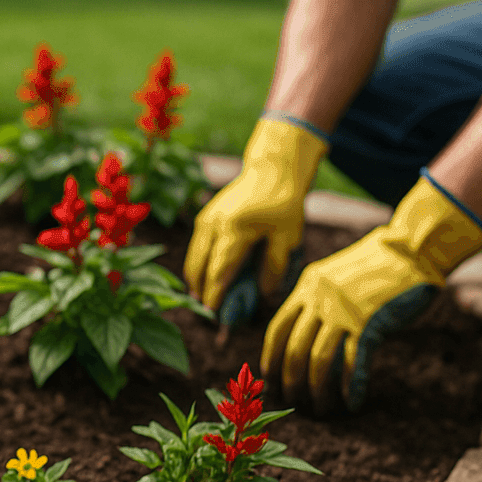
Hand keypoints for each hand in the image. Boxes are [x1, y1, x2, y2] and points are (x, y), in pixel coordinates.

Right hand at [184, 117, 327, 320]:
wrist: (272, 169)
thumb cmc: (284, 203)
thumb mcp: (287, 236)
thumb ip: (274, 266)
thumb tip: (262, 294)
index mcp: (235, 230)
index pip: (219, 269)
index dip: (214, 293)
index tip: (213, 311)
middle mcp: (214, 224)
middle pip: (199, 264)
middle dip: (200, 288)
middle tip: (204, 310)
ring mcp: (207, 218)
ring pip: (194, 254)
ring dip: (195, 276)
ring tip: (199, 295)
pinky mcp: (206, 214)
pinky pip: (196, 244)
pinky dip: (197, 261)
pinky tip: (202, 273)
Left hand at [261, 175, 481, 410]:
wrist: (410, 250)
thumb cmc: (373, 267)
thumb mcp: (332, 277)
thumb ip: (316, 300)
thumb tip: (303, 334)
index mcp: (306, 288)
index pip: (277, 328)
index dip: (271, 356)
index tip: (268, 376)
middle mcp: (319, 301)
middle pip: (294, 349)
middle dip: (290, 379)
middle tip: (291, 399)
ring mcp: (343, 312)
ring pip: (320, 360)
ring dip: (317, 388)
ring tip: (320, 408)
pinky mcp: (370, 323)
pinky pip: (355, 361)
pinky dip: (353, 385)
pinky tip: (353, 402)